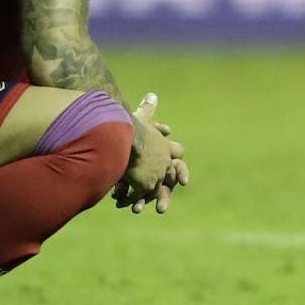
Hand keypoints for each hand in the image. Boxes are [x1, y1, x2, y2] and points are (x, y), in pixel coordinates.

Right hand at [113, 93, 189, 213]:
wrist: (123, 136)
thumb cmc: (131, 125)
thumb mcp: (143, 117)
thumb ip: (148, 109)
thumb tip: (152, 95)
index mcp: (164, 148)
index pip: (176, 156)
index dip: (177, 166)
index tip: (182, 178)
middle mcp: (163, 163)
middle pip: (168, 179)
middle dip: (164, 191)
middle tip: (163, 204)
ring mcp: (154, 175)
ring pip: (153, 191)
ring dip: (144, 200)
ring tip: (138, 210)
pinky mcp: (143, 184)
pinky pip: (137, 195)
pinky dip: (129, 200)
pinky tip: (121, 204)